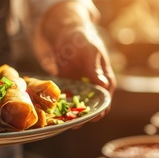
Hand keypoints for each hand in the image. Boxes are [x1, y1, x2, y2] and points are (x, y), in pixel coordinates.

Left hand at [38, 2, 115, 119]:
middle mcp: (94, 87)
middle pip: (92, 107)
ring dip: (71, 113)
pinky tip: (52, 112)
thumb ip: (95, 70)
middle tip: (74, 123)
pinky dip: (60, 105)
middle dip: (84, 116)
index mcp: (105, 80)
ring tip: (62, 122)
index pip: (106, 99)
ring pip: (78, 106)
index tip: (93, 118)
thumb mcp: (90, 53)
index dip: (100, 110)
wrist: (66, 34)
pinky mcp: (68, 87)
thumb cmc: (83, 40)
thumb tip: (104, 86)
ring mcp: (80, 88)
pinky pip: (65, 100)